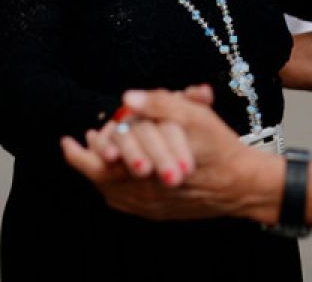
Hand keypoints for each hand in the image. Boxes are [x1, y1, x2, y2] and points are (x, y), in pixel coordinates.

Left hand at [62, 86, 279, 222]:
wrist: (242, 185)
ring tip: (102, 153)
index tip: (69, 139)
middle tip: (83, 144)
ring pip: (111, 192)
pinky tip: (124, 173)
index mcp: (140, 169)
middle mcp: (139, 194)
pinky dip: (119, 186)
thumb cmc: (218, 149)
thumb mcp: (193, 116)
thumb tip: (126, 97)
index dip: (77, 151)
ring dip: (103, 171)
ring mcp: (148, 207)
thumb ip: (158, 103)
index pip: (95, 163)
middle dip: (88, 159)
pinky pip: (128, 203)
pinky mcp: (159, 214)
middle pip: (98, 179)